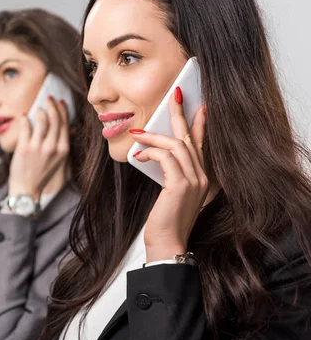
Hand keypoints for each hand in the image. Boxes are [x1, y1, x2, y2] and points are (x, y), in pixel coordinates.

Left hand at [8, 97, 69, 198]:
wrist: (27, 188)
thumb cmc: (42, 173)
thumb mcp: (58, 160)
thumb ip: (62, 144)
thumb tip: (67, 126)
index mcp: (63, 150)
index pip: (64, 124)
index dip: (62, 110)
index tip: (60, 102)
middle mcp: (52, 147)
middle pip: (54, 119)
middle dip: (52, 105)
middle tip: (49, 99)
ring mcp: (37, 147)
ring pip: (41, 120)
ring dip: (39, 111)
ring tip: (37, 109)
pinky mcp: (24, 148)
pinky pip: (25, 126)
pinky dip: (25, 119)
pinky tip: (24, 116)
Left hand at [131, 87, 208, 262]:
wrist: (167, 245)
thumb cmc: (165, 221)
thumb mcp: (170, 193)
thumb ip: (170, 173)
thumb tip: (154, 152)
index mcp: (202, 178)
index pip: (203, 144)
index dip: (201, 123)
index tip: (199, 104)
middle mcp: (203, 177)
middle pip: (191, 137)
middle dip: (180, 113)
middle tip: (174, 94)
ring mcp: (194, 181)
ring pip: (176, 145)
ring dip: (154, 135)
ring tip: (136, 132)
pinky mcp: (181, 186)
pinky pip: (166, 158)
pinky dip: (151, 151)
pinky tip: (139, 154)